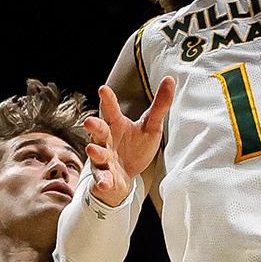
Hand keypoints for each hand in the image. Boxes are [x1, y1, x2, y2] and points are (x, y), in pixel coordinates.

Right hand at [84, 77, 173, 206]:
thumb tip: (170, 79)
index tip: (103, 89)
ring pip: (97, 154)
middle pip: (99, 131)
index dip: (107, 99)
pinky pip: (103, 179)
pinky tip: (105, 182)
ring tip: (93, 150)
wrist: (126, 177)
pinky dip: (103, 181)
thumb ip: (159, 105)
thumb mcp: (150, 126)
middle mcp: (106, 140)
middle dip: (94, 126)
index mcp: (116, 124)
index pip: (111, 110)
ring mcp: (104, 159)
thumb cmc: (135, 147)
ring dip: (95, 152)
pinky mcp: (105, 176)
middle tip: (90, 121)